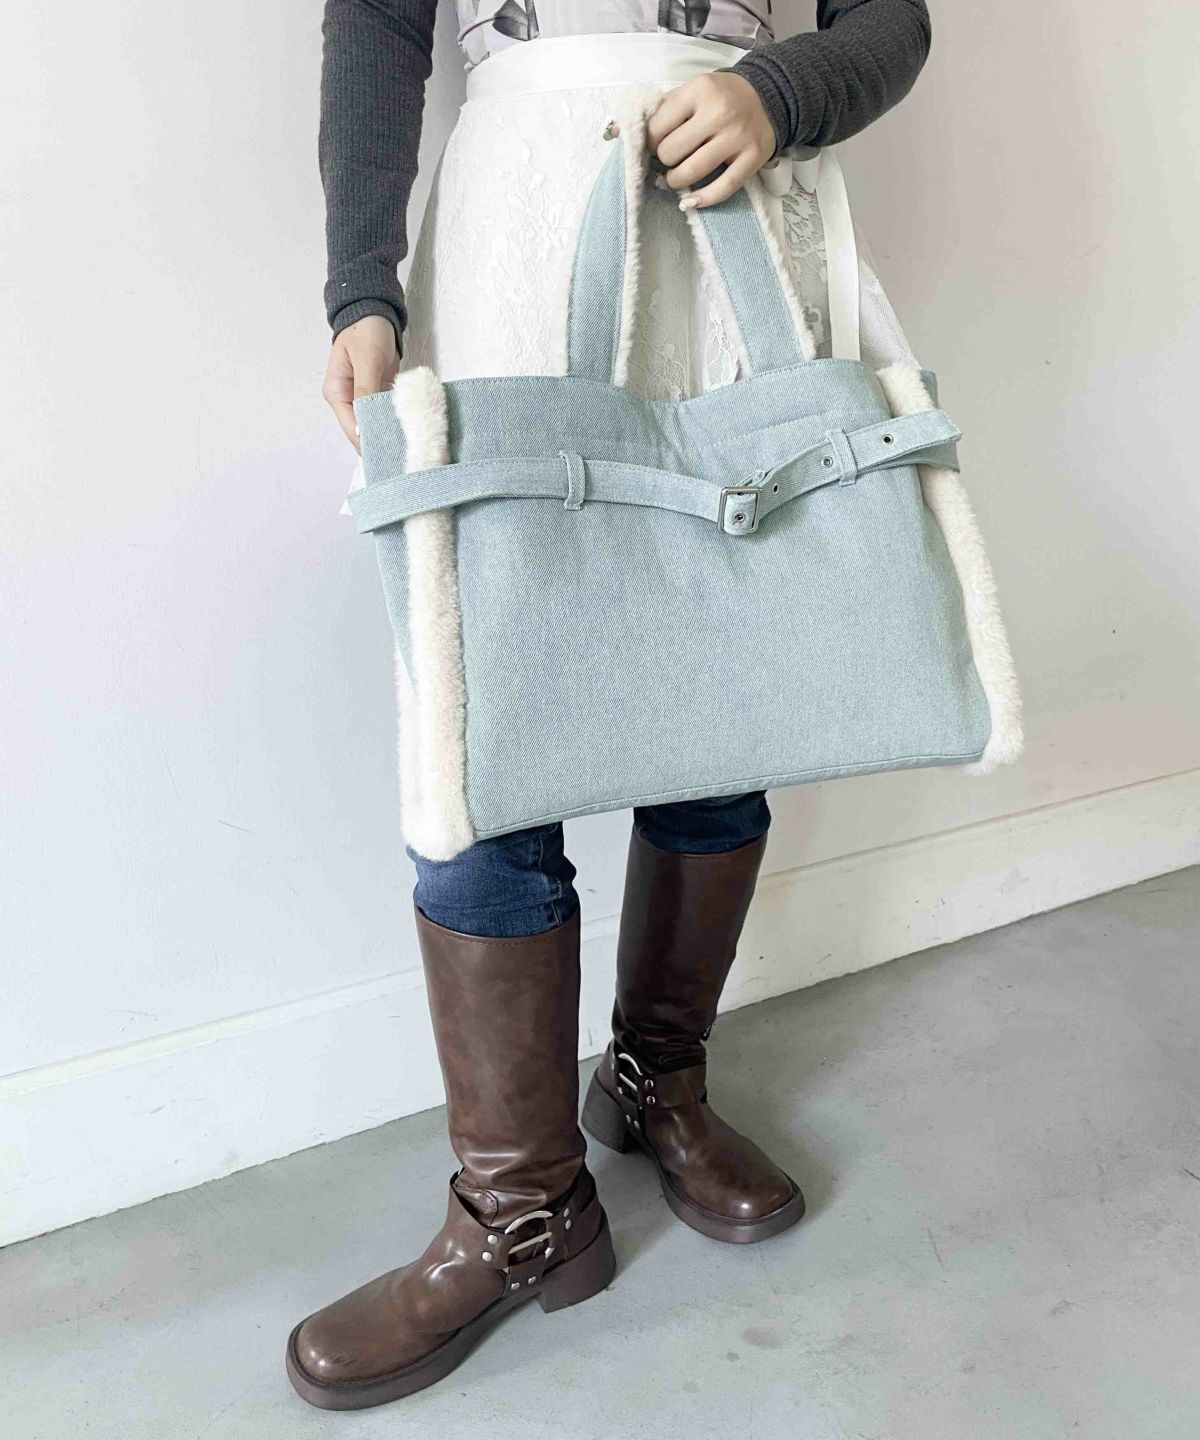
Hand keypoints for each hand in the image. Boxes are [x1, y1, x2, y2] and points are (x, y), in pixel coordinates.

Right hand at [322, 314, 399, 450]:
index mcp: (336, 391)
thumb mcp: (367, 359)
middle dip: (380, 440)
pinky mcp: (376, 393)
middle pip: (362, 429)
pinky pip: (385, 412)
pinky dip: (395, 419)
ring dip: (389, 431)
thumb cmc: (366, 330)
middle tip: (402, 456)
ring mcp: (362, 396)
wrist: (376, 311)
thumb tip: (366, 422)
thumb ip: (366, 390)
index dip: (368, 443)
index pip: (351, 427)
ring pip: (375, 422)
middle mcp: (346, 398)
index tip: (387, 456)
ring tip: (407, 447)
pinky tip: (408, 429)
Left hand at [644, 72, 775, 210]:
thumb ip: (656, 112)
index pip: (656, 128)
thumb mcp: (689, 93)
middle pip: (671, 153)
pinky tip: (692, 201)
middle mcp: (718, 112)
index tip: (656, 145)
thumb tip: (614, 133)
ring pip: (691, 173)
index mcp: (697, 91)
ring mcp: (736, 137)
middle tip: (671, 159)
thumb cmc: (719, 98)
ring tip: (678, 177)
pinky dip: (703, 200)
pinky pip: (722, 189)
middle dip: (665, 161)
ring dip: (677, 182)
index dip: (649, 143)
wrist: (768, 96)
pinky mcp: (752, 158)